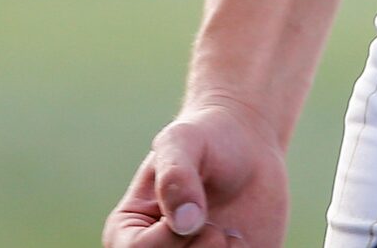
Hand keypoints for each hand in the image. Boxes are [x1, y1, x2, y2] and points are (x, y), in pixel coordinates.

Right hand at [104, 98, 289, 247]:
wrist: (248, 149)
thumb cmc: (206, 140)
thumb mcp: (183, 141)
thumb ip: (177, 176)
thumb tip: (184, 223)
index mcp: (127, 235)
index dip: (171, 240)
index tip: (195, 212)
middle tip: (216, 228)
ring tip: (228, 235)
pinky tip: (242, 241)